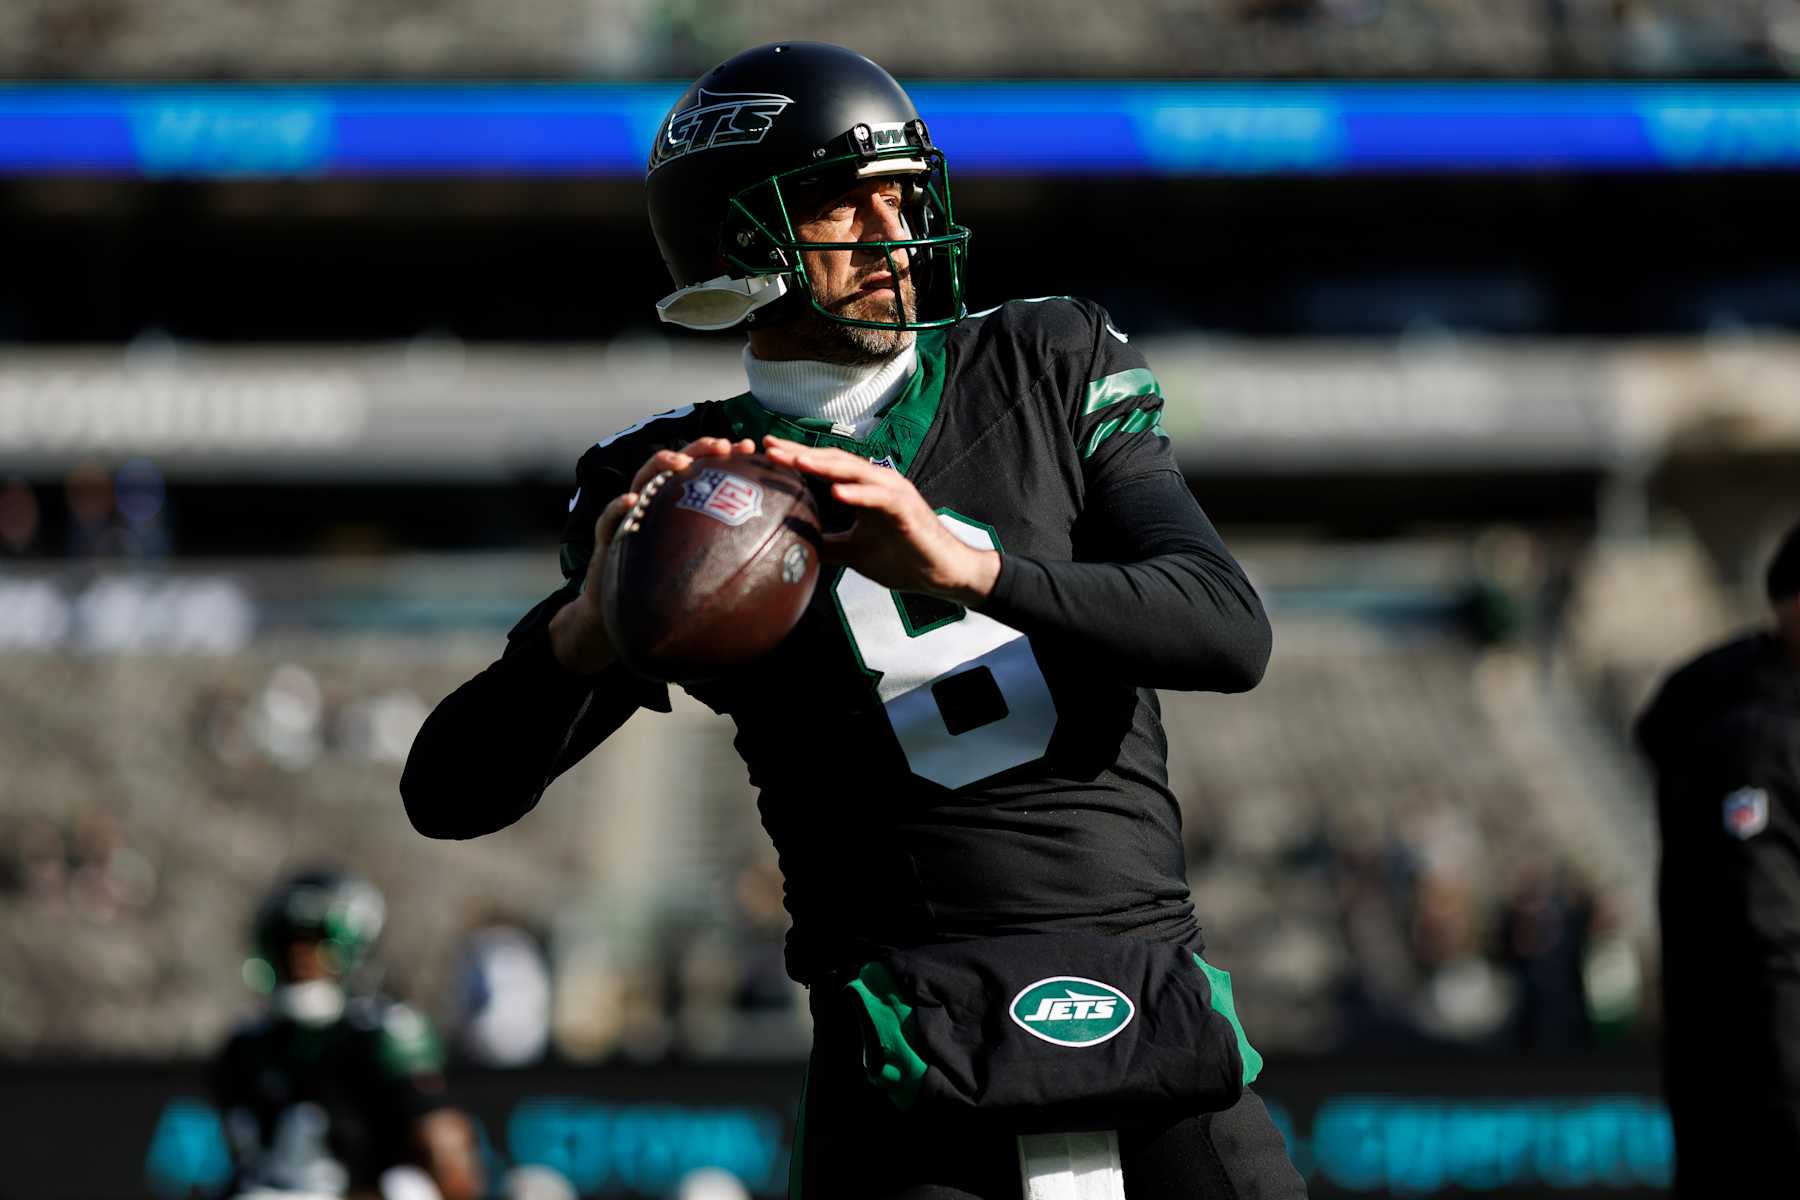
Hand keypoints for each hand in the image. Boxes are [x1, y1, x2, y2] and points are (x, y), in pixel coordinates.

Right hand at [550, 436, 757, 672]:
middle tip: (723, 446)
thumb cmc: (668, 592)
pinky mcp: (607, 536)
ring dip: (660, 466)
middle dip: (699, 449)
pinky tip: (632, 501)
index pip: (704, 471)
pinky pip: (610, 518)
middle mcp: (655, 503)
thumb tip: (787, 561)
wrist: (624, 618)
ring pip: (642, 480)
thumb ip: (736, 560)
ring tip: (679, 463)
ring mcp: (630, 516)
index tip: (750, 448)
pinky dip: (619, 506)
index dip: (725, 456)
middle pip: (677, 464)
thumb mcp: (706, 573)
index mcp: (679, 505)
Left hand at [761, 434, 999, 605]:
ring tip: (796, 460)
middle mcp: (878, 483)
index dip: (797, 458)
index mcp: (864, 489)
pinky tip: (836, 492)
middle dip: (802, 453)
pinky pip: (879, 497)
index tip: (767, 452)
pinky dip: (858, 494)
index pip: (825, 468)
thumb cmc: (903, 558)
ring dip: (825, 465)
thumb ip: (826, 544)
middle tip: (770, 447)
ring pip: (855, 472)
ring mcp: (893, 492)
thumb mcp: (854, 552)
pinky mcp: (906, 509)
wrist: (942, 574)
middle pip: (834, 462)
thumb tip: (792, 545)